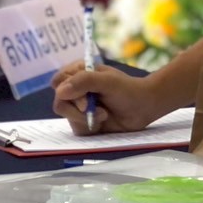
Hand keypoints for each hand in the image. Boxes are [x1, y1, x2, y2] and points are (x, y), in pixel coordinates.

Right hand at [51, 61, 172, 134]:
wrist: (145, 107)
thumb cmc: (128, 89)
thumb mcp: (108, 81)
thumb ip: (84, 81)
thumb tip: (60, 91)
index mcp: (79, 73)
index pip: (58, 82)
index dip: (68, 93)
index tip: (86, 100)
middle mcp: (75, 89)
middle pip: (60, 103)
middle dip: (80, 111)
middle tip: (101, 111)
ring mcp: (78, 106)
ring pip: (67, 118)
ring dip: (87, 119)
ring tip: (105, 115)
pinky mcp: (84, 121)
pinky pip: (77, 129)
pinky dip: (90, 128)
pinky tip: (103, 122)